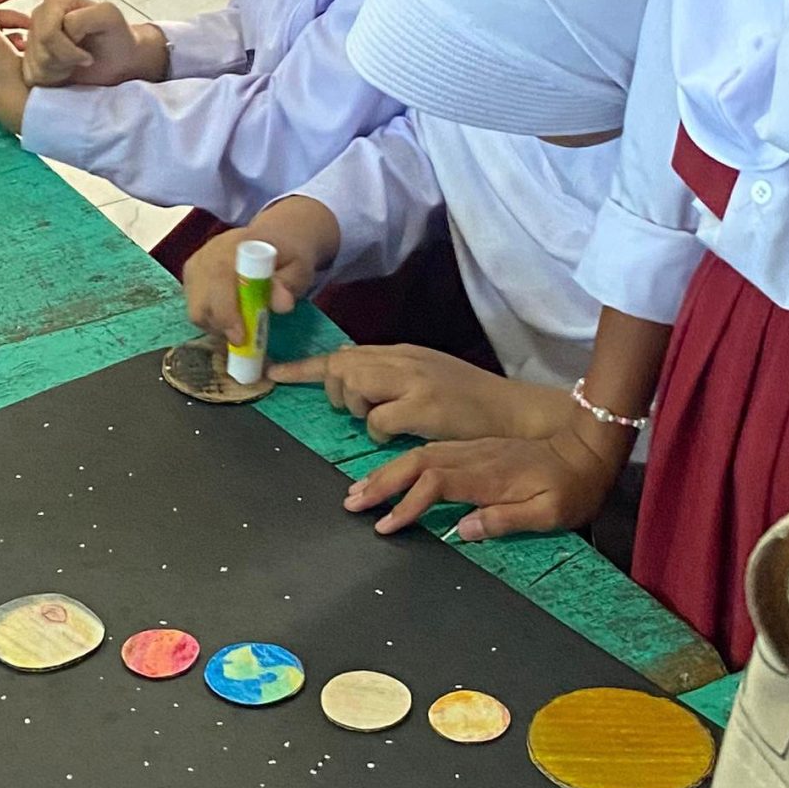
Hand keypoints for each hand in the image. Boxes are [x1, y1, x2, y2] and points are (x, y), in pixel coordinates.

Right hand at [19, 0, 164, 89]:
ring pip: (34, 63)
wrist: (119, 62)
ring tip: (76, 65)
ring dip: (59, 71)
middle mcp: (40, 14)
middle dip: (63, 61)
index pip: (48, 33)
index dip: (69, 51)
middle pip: (38, 49)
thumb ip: (83, 17)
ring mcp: (32, 35)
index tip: (88, 55)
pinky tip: (66, 72)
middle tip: (83, 60)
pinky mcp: (29, 57)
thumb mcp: (109, 18)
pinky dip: (51, 80)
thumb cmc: (117, 39)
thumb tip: (62, 30)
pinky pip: (30, 75)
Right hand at [185, 229, 315, 342]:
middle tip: (245, 339)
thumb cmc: (287, 256)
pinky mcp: (191, 278)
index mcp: (235, 246)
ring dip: (217, 326)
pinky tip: (232, 318)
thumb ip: (289, 284)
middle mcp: (208, 254)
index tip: (242, 337)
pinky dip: (212, 322)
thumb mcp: (298, 268)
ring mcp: (196, 266)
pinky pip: (195, 310)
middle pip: (201, 301)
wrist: (274, 239)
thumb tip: (282, 305)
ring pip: (196, 310)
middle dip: (221, 327)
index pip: (219, 279)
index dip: (227, 312)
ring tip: (242, 325)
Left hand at [273, 344, 566, 443]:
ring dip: (357, 409)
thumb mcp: (427, 379)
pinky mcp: (424, 405)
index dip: (304, 367)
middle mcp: (404, 359)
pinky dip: (379, 431)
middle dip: (334, 391)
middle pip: (340, 366)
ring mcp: (413, 379)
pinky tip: (400, 435)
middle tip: (358, 411)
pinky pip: (377, 418)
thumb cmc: (471, 404)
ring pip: (353, 384)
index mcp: (402, 353)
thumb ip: (391, 376)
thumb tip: (351, 376)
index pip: (344, 353)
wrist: (515, 414)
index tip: (273, 374)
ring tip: (383, 421)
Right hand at [344, 424, 631, 538]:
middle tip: (352, 502)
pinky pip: (430, 451)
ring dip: (387, 472)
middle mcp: (474, 458)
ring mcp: (472, 450)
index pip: (437, 485)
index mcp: (489, 475)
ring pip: (420, 455)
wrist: (586, 448)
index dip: (408, 504)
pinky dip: (403, 462)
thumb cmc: (572, 488)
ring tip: (358, 490)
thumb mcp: (550, 513)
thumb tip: (463, 529)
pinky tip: (389, 472)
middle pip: (417, 464)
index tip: (385, 526)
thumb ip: (507, 519)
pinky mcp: (474, 449)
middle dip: (382, 482)